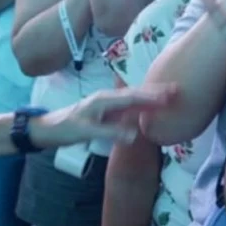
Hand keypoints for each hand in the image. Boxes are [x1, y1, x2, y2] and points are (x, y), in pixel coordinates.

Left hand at [31, 84, 175, 148]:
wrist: (47, 129)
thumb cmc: (64, 129)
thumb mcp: (85, 132)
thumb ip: (110, 132)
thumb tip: (135, 135)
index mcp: (104, 100)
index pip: (133, 97)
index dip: (152, 96)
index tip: (170, 95)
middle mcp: (107, 99)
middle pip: (136, 94)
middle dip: (156, 92)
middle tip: (177, 90)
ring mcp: (107, 105)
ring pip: (133, 100)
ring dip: (151, 98)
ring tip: (170, 96)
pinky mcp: (106, 113)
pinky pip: (128, 108)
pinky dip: (141, 107)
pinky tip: (150, 109)